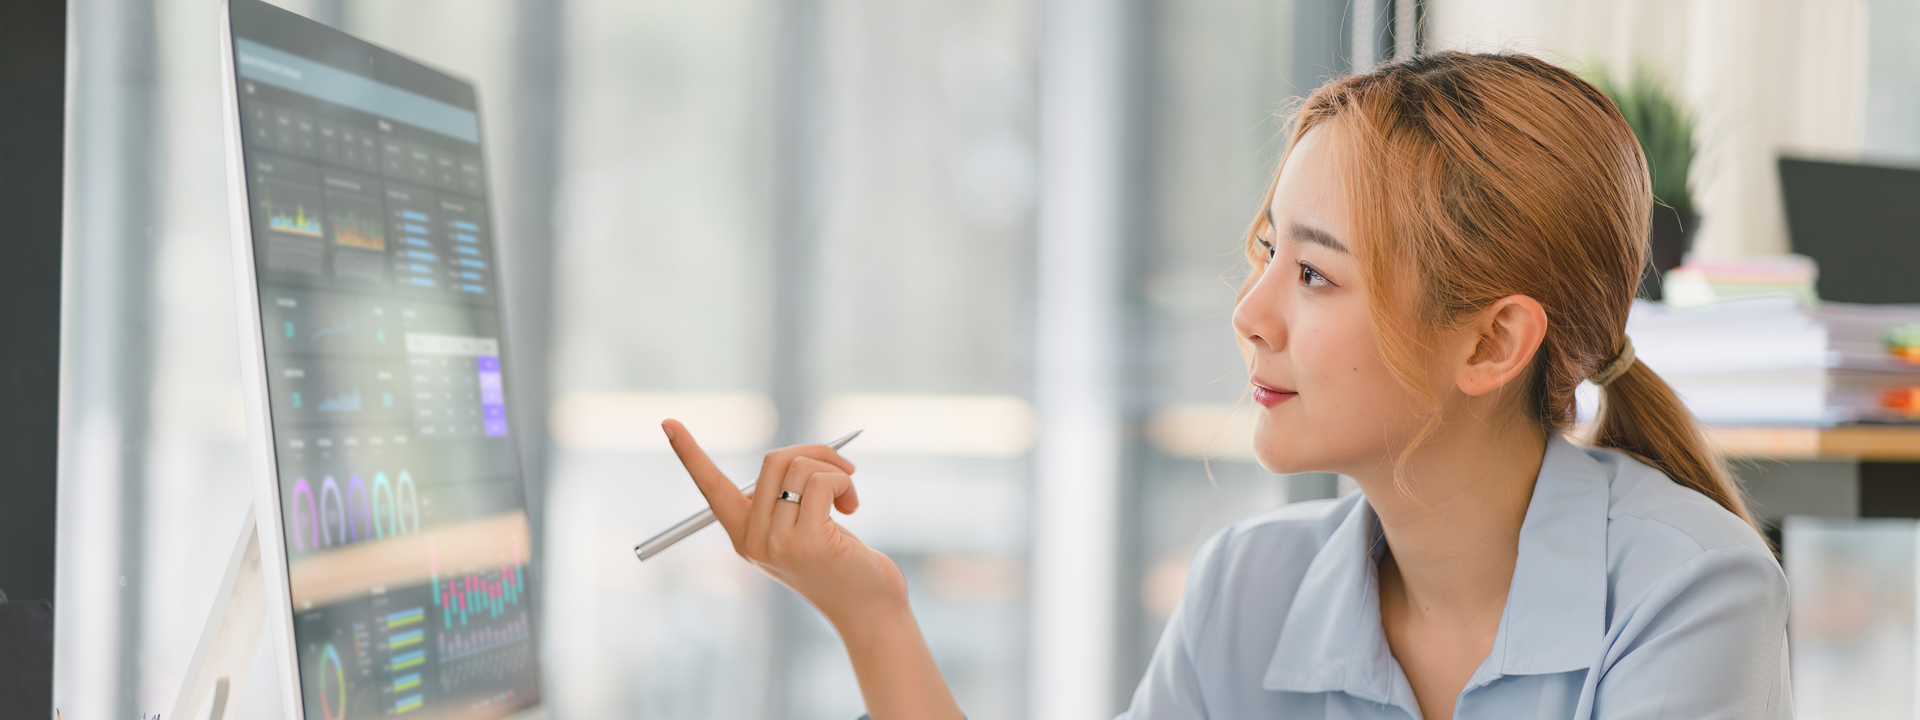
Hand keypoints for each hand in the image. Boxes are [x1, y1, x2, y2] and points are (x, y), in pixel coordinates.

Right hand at [662, 419, 909, 627]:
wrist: (869, 611)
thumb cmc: (841, 564)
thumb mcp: (804, 529)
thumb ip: (789, 498)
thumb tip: (800, 454)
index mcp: (744, 536)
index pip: (711, 488)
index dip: (690, 454)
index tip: (668, 422)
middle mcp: (754, 541)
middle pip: (774, 461)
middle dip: (815, 453)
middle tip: (842, 470)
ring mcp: (778, 543)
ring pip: (801, 468)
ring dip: (836, 470)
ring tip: (850, 497)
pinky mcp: (810, 542)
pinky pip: (823, 482)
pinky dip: (844, 482)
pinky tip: (853, 506)